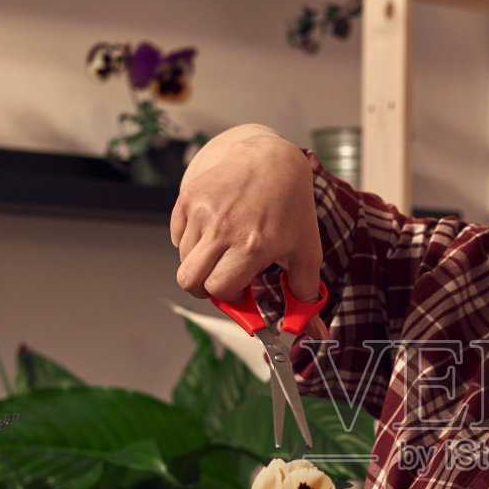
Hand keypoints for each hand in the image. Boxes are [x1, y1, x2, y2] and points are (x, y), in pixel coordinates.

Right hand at [170, 124, 323, 303]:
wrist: (272, 160)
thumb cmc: (291, 206)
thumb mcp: (306, 250)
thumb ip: (305, 292)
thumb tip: (310, 328)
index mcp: (252, 245)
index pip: (219, 290)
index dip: (229, 296)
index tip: (240, 290)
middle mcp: (223, 228)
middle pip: (190, 281)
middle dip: (204, 289)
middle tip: (223, 279)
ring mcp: (202, 211)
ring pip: (184, 260)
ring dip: (201, 264)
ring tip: (224, 249)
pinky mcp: (189, 197)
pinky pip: (178, 236)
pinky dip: (191, 241)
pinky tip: (215, 231)